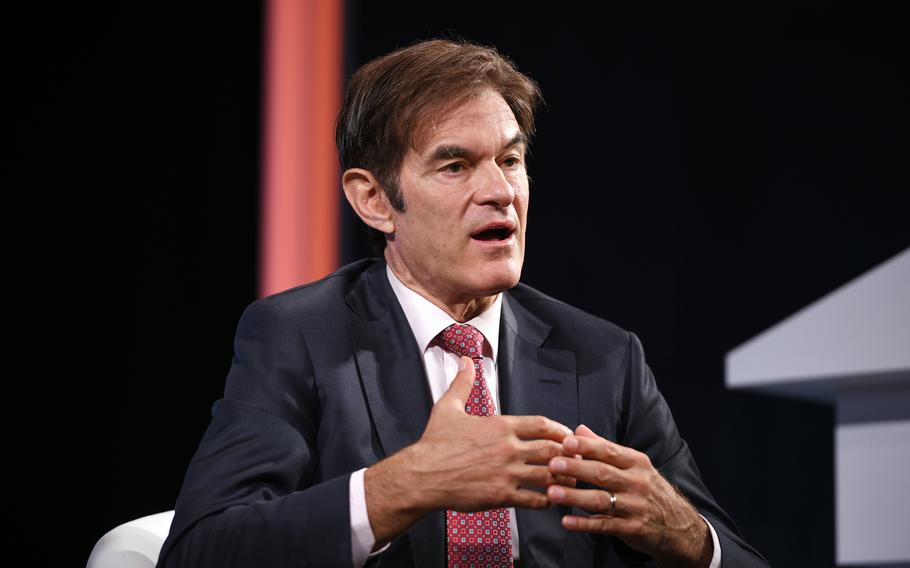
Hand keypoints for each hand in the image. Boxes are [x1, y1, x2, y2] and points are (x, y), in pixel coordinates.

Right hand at [365, 356, 573, 545]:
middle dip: (567, 455)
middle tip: (575, 460)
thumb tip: (465, 361)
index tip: (566, 436)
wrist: (422, 475)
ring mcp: (506, 473)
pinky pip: (534, 500)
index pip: (542, 424)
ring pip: (548, 476)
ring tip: (569, 482)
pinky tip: (549, 501)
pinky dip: (546, 500)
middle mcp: (508, 448)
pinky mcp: (501, 495)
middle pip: (552, 449)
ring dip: (562, 479)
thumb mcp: (448, 407)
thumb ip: (462, 383)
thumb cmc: (435, 443)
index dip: (559, 430)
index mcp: (500, 426)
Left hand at [546, 425, 712, 567]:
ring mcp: (635, 506)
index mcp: (637, 463)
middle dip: (576, 468)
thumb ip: (604, 448)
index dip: (587, 447)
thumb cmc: (648, 489)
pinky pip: (605, 525)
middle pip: (602, 473)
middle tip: (553, 464)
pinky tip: (566, 521)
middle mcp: (637, 483)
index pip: (609, 451)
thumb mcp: (634, 465)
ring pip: (601, 500)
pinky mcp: (632, 528)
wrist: (679, 525)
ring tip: (552, 493)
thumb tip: (579, 429)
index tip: (565, 442)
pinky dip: (584, 524)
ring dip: (575, 496)